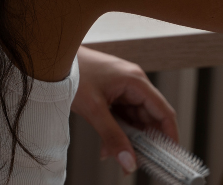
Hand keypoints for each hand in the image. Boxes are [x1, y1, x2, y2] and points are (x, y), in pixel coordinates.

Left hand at [71, 46, 178, 175]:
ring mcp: (122, 88)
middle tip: (134, 162)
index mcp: (136, 81)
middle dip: (143, 142)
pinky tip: (106, 145)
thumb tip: (129, 161)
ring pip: (134, 120)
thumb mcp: (94, 109)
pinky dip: (116, 131)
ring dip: (126, 139)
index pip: (164, 111)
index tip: (170, 156)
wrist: (53, 60)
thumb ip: (113, 137)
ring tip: (113, 154)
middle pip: (149, 118)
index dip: (170, 135)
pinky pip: (122, 116)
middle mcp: (133, 84)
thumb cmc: (73, 73)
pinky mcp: (112, 93)